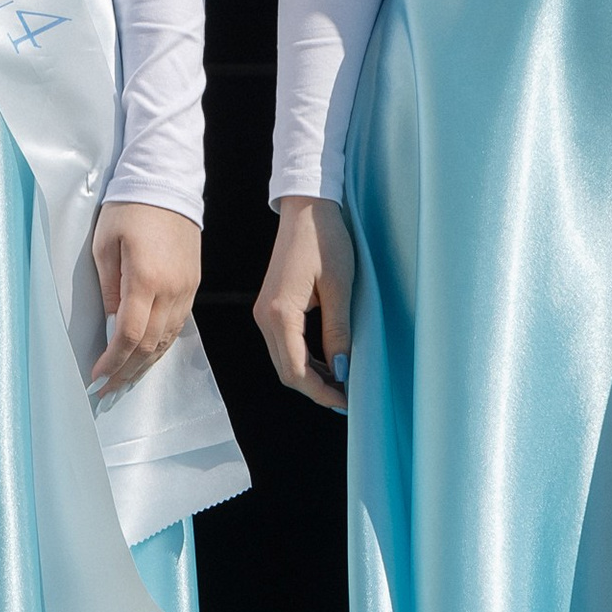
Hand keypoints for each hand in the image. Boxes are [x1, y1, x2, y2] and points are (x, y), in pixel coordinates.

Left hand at [89, 202, 200, 398]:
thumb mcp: (105, 244)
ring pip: (167, 340)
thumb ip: (109, 288)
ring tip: (124, 380)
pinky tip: (147, 355)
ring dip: (145, 364)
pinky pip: (178, 325)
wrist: (166, 182)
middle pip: (150, 344)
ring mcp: (186, 289)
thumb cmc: (128, 208)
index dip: (113, 361)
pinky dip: (161, 346)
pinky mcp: (193, 285)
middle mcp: (171, 290)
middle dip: (127, 371)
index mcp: (145, 279)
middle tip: (106, 389)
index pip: (130, 335)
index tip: (97, 376)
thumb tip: (114, 323)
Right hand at [254, 196, 352, 410]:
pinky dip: (304, 360)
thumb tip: (340, 370)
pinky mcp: (270, 307)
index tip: (347, 402)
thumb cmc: (325, 240)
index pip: (296, 371)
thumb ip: (338, 332)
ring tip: (342, 383)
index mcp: (280, 313)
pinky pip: (283, 344)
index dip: (321, 392)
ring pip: (284, 360)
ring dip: (310, 376)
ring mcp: (264, 312)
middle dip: (316, 389)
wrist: (306, 209)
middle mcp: (265, 316)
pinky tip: (327, 362)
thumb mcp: (339, 287)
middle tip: (347, 398)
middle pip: (286, 371)